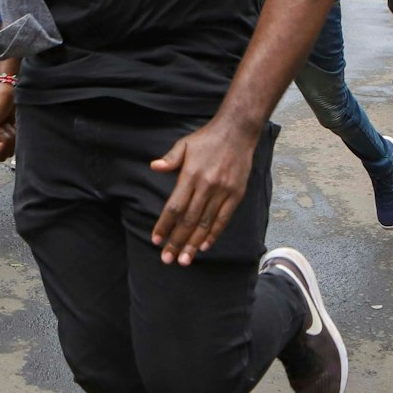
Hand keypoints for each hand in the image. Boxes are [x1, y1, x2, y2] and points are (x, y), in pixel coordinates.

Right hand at [0, 80, 17, 163]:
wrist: (9, 90)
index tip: (0, 144)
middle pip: (0, 156)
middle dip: (5, 142)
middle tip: (2, 127)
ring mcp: (1, 138)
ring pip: (10, 150)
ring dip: (12, 136)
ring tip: (7, 123)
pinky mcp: (11, 134)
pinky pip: (17, 143)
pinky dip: (17, 133)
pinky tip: (13, 123)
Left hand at [149, 117, 257, 265]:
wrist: (237, 132)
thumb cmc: (207, 139)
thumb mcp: (185, 144)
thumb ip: (170, 159)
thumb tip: (155, 167)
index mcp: (191, 175)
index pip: (175, 206)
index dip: (165, 225)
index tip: (156, 240)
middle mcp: (206, 186)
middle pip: (189, 220)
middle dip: (176, 241)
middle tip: (167, 259)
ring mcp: (223, 192)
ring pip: (205, 224)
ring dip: (193, 244)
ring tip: (184, 260)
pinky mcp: (236, 195)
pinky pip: (223, 219)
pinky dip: (213, 234)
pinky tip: (204, 247)